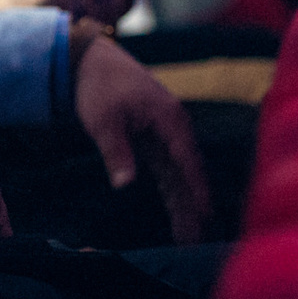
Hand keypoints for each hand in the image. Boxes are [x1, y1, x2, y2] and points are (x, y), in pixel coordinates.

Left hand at [72, 33, 208, 241]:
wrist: (90, 60)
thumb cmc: (98, 87)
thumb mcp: (104, 121)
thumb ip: (117, 152)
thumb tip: (126, 184)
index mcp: (169, 119)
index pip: (187, 160)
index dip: (197, 188)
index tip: (206, 214)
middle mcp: (174, 126)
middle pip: (187, 172)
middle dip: (192, 205)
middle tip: (195, 238)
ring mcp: (165, 132)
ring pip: (178, 173)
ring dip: (183, 201)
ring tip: (188, 234)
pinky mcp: (153, 137)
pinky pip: (167, 168)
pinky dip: (172, 188)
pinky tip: (177, 210)